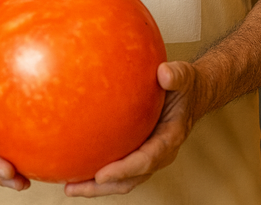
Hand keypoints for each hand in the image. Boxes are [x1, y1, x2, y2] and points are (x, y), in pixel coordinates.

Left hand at [64, 61, 194, 197]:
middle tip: (74, 187)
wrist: (191, 94)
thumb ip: (176, 75)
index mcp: (170, 138)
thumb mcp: (184, 76)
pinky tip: (78, 163)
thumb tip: (163, 73)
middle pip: (130, 179)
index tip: (101, 175)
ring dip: (97, 186)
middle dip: (102, 187)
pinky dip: (99, 171)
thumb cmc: (186, 86)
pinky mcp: (139, 150)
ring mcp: (149, 154)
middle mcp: (159, 153)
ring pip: (123, 179)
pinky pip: (119, 165)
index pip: (147, 159)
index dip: (124, 170)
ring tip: (69, 185)